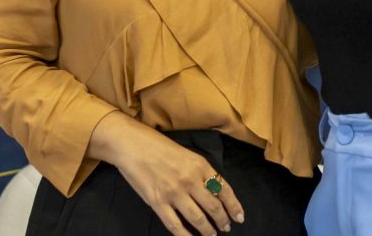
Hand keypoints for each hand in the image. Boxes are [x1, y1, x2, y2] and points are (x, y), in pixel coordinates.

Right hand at [91, 113, 244, 234]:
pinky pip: (175, 226)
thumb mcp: (187, 154)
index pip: (224, 189)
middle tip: (225, 228)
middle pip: (213, 207)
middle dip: (222, 220)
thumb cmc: (159, 146)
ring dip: (207, 230)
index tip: (239, 217)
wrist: (132, 145)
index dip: (234, 206)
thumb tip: (215, 191)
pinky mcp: (158, 203)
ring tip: (211, 234)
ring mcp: (174, 193)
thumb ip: (201, 172)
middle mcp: (190, 180)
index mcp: (200, 165)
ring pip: (198, 219)